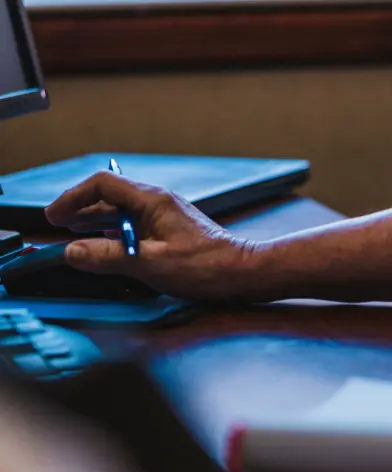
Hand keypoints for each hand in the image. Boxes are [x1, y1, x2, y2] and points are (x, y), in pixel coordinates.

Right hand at [45, 171, 258, 301]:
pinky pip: (137, 224)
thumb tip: (71, 252)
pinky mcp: (173, 231)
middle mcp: (159, 202)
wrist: (242, 273)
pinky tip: (109, 245)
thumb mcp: (149, 263)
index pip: (103, 184)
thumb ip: (107, 257)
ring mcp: (167, 216)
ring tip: (75, 233)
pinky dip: (117, 232)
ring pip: (124, 211)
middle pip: (111, 197)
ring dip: (97, 221)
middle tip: (58, 224)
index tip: (54, 216)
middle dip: (82, 208)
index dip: (74, 197)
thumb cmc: (204, 266)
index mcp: (152, 200)